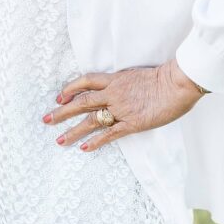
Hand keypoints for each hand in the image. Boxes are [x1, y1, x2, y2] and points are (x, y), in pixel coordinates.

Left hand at [41, 59, 203, 151]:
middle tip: (46, 119)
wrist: (178, 83)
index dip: (70, 89)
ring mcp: (122, 109)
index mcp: (115, 79)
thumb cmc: (164, 77)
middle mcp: (114, 93)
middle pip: (81, 102)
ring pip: (91, 120)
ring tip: (59, 140)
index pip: (86, 81)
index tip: (59, 97)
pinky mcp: (132, 123)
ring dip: (73, 131)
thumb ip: (125, 83)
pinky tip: (83, 148)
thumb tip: (119, 88)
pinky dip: (96, 141)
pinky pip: (109, 134)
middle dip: (62, 112)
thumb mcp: (138, 75)